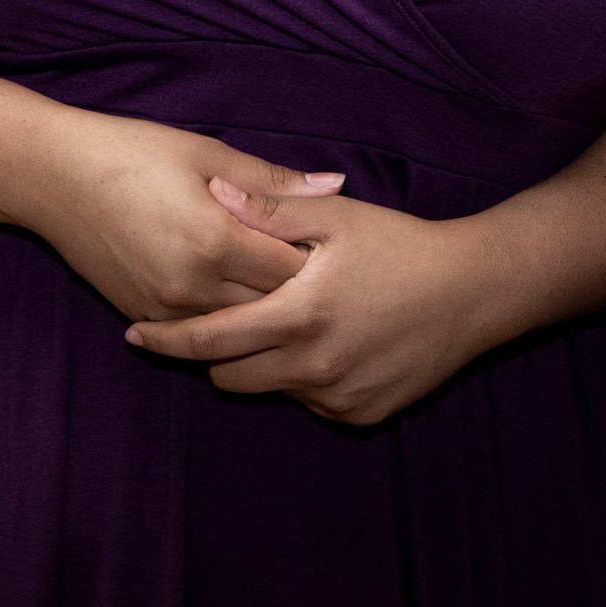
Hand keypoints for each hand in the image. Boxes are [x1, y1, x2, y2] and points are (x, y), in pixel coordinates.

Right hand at [13, 107, 344, 323]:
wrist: (54, 177)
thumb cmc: (134, 152)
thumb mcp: (207, 153)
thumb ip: (273, 181)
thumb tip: (337, 184)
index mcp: (214, 239)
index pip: (293, 271)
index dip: (322, 262)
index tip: (341, 250)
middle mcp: (192, 285)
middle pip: (271, 308)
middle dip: (302, 294)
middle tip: (330, 280)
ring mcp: (165, 308)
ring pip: (238, 331)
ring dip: (265, 315)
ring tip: (292, 297)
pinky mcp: (144, 317)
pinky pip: (201, 334)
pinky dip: (227, 321)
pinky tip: (245, 306)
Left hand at [123, 178, 501, 425]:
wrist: (473, 292)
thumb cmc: (401, 244)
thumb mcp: (336, 218)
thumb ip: (269, 210)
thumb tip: (212, 191)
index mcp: (298, 316)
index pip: (208, 341)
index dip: (164, 340)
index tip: (133, 336)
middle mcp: (313, 367)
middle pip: (228, 378)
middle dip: (213, 353)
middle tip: (214, 320)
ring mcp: (337, 398)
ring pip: (269, 389)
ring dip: (261, 363)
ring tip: (279, 321)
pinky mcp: (360, 416)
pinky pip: (309, 401)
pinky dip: (302, 376)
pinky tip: (326, 338)